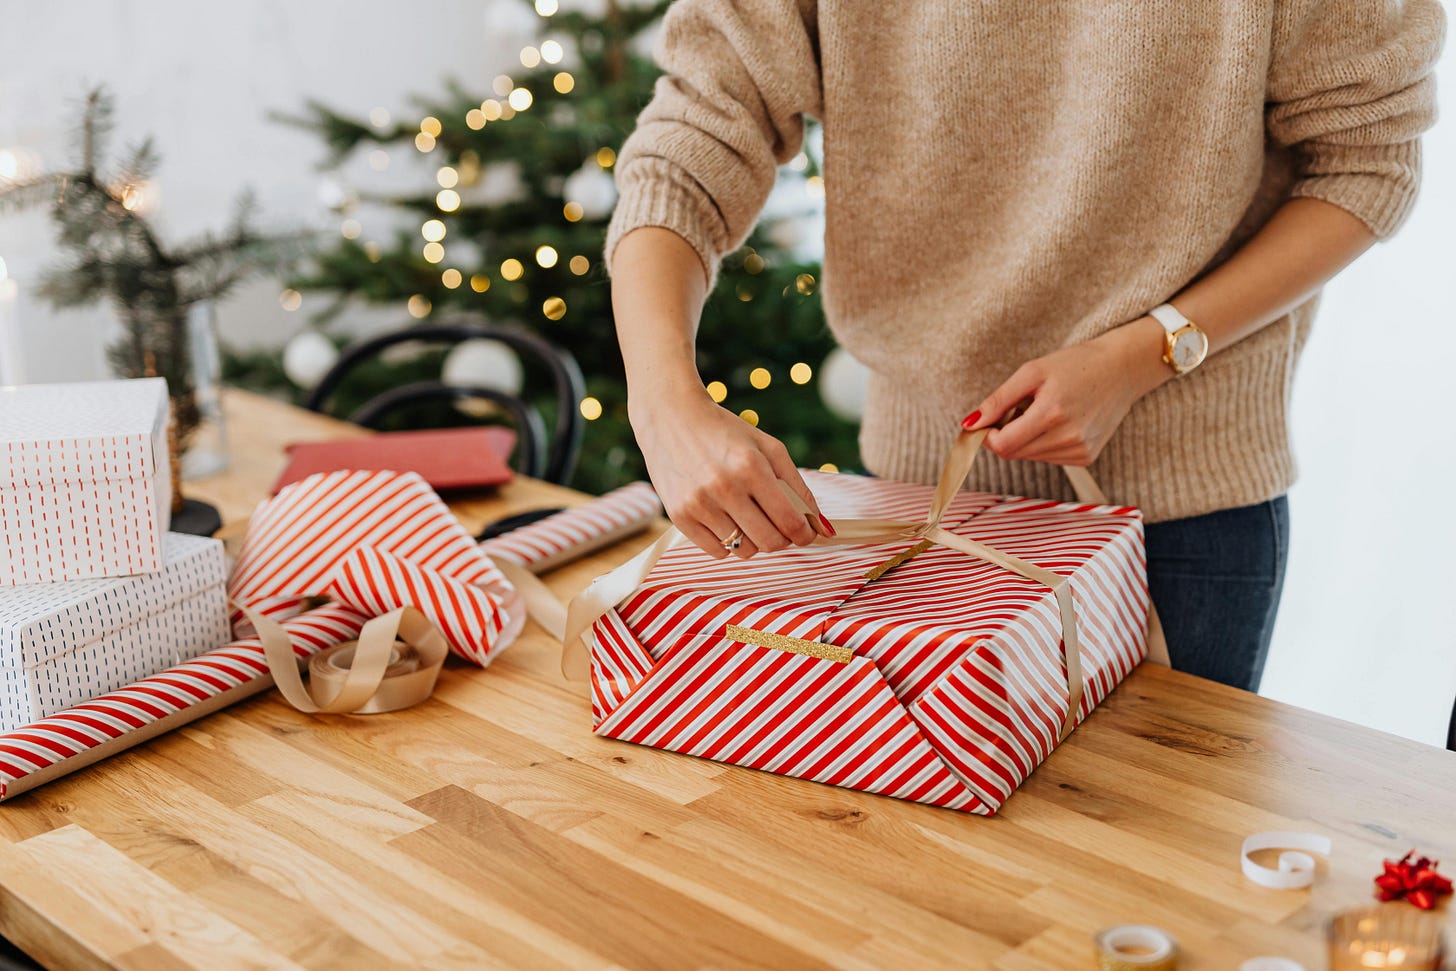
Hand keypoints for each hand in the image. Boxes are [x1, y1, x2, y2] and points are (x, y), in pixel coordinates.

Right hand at [630, 385, 833, 558]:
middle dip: (782, 540)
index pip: (790, 522)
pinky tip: (724, 518)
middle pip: (770, 542)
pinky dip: (728, 543)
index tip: (806, 533)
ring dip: (753, 540)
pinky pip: (717, 552)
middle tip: (779, 526)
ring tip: (746, 515)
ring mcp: (699, 504)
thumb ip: (799, 488)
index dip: (805, 534)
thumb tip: (824, 530)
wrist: (670, 418)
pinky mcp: (679, 516)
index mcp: (752, 467)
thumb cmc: (726, 432)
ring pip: (744, 551)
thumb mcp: (769, 448)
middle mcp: (724, 488)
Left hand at [962, 317, 1171, 465]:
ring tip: (1043, 411)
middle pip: (1014, 453)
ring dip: (1025, 439)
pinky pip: (1048, 458)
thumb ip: (998, 400)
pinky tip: (1058, 422)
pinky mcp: (1087, 457)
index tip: (986, 421)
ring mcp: (1080, 451)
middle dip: (1005, 434)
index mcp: (1052, 414)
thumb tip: (969, 424)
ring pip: (1030, 457)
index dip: (987, 436)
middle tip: (1018, 408)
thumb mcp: (1032, 372)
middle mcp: (1068, 438)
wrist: (1123, 369)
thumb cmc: (1076, 364)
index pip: (1003, 445)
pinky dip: (1043, 443)